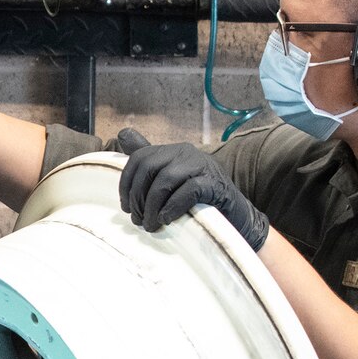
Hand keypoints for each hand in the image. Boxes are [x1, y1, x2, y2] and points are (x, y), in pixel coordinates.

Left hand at [115, 128, 267, 250]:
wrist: (235, 217)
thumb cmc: (198, 201)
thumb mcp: (170, 181)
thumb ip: (149, 162)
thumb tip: (122, 133)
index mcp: (173, 151)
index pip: (139, 158)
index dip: (126, 184)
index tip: (126, 207)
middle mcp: (187, 153)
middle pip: (149, 168)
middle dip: (138, 197)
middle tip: (139, 220)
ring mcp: (202, 166)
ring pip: (165, 180)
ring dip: (153, 206)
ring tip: (151, 225)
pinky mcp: (215, 183)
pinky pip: (188, 191)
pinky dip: (172, 207)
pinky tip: (167, 220)